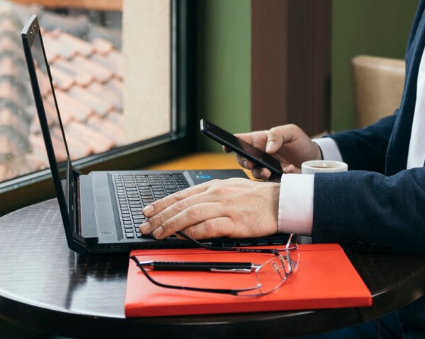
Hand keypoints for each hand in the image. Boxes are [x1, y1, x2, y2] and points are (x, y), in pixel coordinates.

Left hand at [139, 178, 279, 239]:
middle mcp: (216, 194)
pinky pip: (208, 227)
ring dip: (171, 225)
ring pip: (190, 214)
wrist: (279, 201)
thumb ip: (211, 197)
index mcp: (214, 186)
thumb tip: (191, 207)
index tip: (147, 210)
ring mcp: (224, 207)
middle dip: (160, 215)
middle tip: (145, 225)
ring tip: (158, 233)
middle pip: (182, 204)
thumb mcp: (230, 189)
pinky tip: (183, 237)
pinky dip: (193, 232)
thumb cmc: (257, 197)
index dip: (162, 203)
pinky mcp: (234, 222)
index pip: (182, 194)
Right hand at [230, 124, 321, 178]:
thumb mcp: (291, 132)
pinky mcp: (275, 179)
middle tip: (250, 163)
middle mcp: (260, 155)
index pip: (241, 141)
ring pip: (254, 173)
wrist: (314, 158)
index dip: (230, 143)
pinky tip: (289, 170)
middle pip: (243, 159)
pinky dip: (278, 177)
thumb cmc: (299, 142)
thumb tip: (268, 148)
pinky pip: (270, 181)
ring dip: (259, 173)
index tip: (226, 147)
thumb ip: (277, 135)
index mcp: (260, 141)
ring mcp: (266, 168)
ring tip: (268, 171)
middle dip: (244, 162)